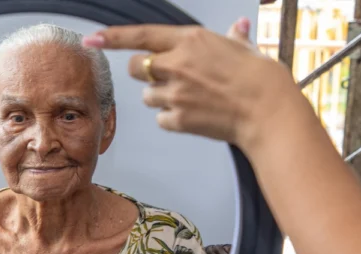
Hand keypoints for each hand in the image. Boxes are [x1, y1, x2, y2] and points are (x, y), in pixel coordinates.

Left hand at [83, 18, 297, 149]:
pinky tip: (195, 116)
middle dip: (144, 72)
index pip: (141, 36)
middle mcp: (177, 64)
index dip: (113, 37)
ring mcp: (175, 93)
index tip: (92, 38)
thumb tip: (238, 28)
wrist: (268, 112)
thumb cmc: (261, 78)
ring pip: (147, 96)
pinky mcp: (177, 119)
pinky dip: (173, 119)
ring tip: (192, 99)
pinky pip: (161, 119)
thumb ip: (233, 38)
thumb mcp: (245, 49)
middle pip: (136, 68)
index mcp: (190, 40)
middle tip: (167, 78)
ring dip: (161, 97)